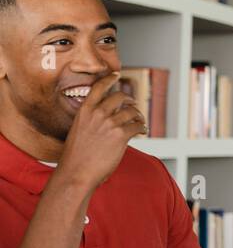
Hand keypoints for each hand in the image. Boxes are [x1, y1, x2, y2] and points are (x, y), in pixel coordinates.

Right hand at [54, 72, 147, 190]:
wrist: (76, 172)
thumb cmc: (76, 156)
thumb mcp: (79, 130)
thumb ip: (92, 120)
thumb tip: (110, 115)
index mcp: (85, 111)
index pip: (98, 87)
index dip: (109, 79)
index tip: (116, 74)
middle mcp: (97, 113)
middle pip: (120, 97)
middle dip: (129, 99)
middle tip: (133, 104)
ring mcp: (110, 123)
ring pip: (131, 112)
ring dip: (138, 116)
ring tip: (139, 121)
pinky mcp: (121, 135)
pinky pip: (137, 126)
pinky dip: (142, 128)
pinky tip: (142, 131)